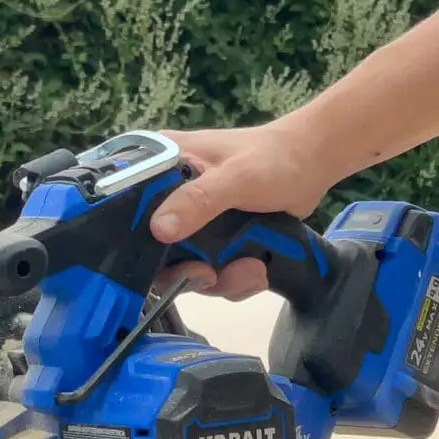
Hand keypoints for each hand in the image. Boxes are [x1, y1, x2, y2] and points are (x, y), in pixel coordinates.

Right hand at [149, 122, 337, 300]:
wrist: (312, 165)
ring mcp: (193, 221)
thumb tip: (160, 230)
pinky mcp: (216, 241)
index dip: (133, 238)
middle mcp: (169, 195)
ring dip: (220, 280)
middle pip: (154, 249)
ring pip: (187, 267)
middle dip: (185, 271)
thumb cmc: (273, 158)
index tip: (158, 259)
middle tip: (209, 275)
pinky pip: (214, 274)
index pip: (126, 206)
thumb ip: (199, 200)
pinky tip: (258, 271)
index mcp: (161, 166)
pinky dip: (235, 281)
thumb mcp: (236, 176)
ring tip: (252, 270)